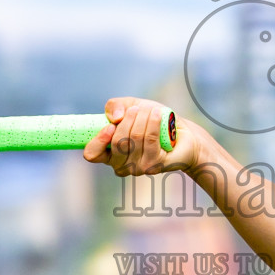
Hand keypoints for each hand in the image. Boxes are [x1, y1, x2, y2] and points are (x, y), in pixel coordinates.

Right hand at [82, 96, 199, 176]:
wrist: (182, 133)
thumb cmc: (153, 121)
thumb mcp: (130, 106)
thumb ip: (114, 106)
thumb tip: (114, 118)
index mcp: (108, 153)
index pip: (92, 154)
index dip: (98, 140)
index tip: (110, 125)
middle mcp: (120, 165)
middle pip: (117, 142)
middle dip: (128, 120)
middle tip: (137, 109)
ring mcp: (137, 168)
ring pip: (134, 139)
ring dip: (142, 119)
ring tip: (151, 111)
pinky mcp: (154, 166)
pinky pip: (150, 141)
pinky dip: (153, 123)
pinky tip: (157, 114)